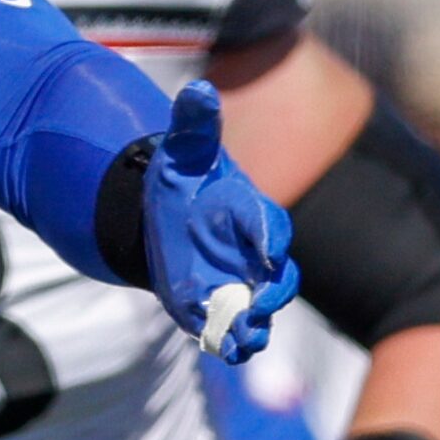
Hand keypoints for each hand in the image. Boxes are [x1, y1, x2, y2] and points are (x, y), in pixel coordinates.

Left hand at [142, 82, 298, 362]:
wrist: (162, 213)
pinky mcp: (216, 302)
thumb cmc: (182, 179)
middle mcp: (252, 252)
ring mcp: (238, 280)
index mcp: (249, 213)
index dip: (268, 241)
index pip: (269, 227)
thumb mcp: (183, 151)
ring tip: (241, 339)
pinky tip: (222, 349)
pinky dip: (228, 339)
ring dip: (252, 326)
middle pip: (276, 277)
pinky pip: (232, 326)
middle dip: (270, 292)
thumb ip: (195, 124)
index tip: (265, 254)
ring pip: (258, 310)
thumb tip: (198, 90)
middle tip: (258, 303)